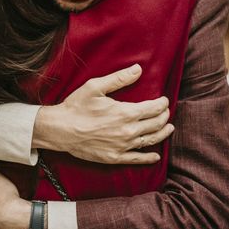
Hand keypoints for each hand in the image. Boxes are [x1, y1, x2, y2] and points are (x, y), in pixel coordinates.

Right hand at [34, 64, 172, 164]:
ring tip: (168, 128)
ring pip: (151, 140)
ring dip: (162, 133)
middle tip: (165, 112)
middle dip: (164, 116)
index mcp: (125, 112)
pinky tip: (156, 156)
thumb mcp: (95, 87)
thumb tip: (138, 69)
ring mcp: (123, 146)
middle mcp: (128, 130)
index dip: (162, 103)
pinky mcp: (115, 157)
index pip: (153, 108)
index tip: (164, 100)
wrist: (60, 129)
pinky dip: (149, 157)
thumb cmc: (76, 106)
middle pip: (156, 124)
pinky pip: (137, 158)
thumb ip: (119, 78)